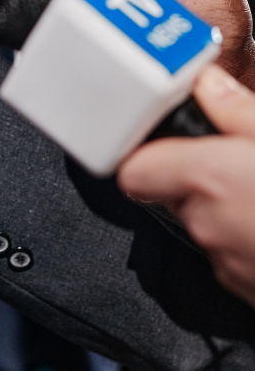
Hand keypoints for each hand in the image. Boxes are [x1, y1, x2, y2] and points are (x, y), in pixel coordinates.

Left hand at [119, 65, 254, 308]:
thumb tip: (210, 85)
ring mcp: (228, 265)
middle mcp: (207, 225)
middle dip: (196, 176)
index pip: (134, 170)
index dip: (146, 155)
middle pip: (171, 194)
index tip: (166, 142)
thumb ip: (240, 111)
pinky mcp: (248, 292)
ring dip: (225, 208)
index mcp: (207, 179)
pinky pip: (232, 255)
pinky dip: (248, 239)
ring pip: (205, 225)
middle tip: (235, 159)